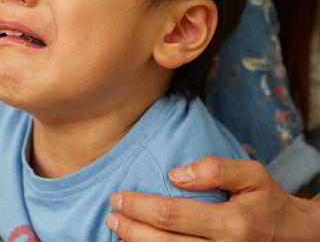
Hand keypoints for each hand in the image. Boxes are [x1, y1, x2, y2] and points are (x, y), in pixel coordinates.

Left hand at [105, 156, 319, 240]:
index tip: (118, 196)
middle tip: (110, 214)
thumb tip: (175, 174)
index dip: (139, 206)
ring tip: (117, 231)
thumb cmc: (266, 201)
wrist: (294, 236)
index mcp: (232, 224)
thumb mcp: (252, 175)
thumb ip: (215, 169)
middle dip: (130, 228)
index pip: (172, 215)